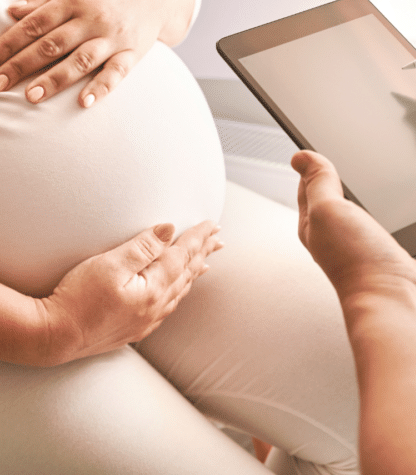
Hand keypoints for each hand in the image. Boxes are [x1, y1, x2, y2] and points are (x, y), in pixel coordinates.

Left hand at [1, 0, 190, 106]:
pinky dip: (101, 88)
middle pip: (52, 44)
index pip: (36, 23)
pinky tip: (84, 102)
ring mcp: (115, 38)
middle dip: (23, 65)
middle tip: (0, 84)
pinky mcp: (133, 53)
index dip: (10, 43)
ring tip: (31, 97)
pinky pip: (116, 73)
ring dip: (55, 79)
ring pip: (80, 61)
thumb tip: (12, 12)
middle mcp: (94, 18)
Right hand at [37, 221, 222, 364]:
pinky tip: (177, 290)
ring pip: (180, 290)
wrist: (51, 337)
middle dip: (203, 253)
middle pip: (187, 273)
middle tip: (219, 239)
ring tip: (206, 261)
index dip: (199, 238)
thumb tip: (170, 230)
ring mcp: (147, 320)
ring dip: (194, 272)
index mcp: (154, 288)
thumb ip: (143, 247)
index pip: (184, 256)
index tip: (213, 224)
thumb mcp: (110, 264)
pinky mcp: (134, 328)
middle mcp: (157, 306)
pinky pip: (168, 305)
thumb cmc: (77, 298)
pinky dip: (179, 291)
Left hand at [291, 150, 415, 306]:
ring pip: (366, 205)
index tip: (322, 143)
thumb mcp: (328, 209)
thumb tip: (301, 156)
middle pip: (338, 193)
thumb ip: (317, 181)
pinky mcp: (390, 247)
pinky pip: (390, 221)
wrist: (395, 297)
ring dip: (373, 192)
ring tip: (376, 175)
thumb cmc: (357, 262)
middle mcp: (337, 232)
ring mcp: (364, 240)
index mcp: (315, 222)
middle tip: (350, 155)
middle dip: (345, 173)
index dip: (315, 162)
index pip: (309, 183)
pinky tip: (402, 205)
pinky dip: (396, 211)